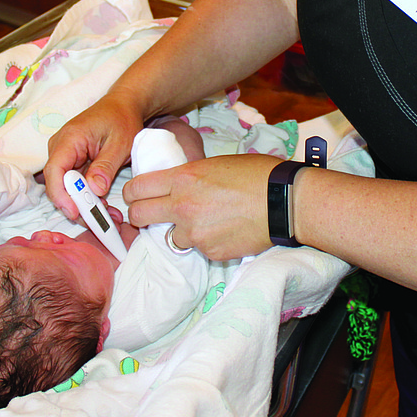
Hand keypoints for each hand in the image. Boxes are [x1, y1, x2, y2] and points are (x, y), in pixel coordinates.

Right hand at [44, 92, 143, 219]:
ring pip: (67, 188)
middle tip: (99, 222)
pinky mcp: (73, 163)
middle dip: (77, 206)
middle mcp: (61, 148)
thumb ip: (105, 166)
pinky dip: (89, 197)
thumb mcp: (120, 143)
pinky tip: (106, 207)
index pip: (54, 171)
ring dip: (85, 205)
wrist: (123, 106)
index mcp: (69, 139)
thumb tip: (94, 189)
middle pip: (58, 184)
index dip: (61, 195)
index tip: (75, 212)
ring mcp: (65, 156)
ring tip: (109, 216)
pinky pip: (76, 185)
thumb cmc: (121, 119)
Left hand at [123, 153, 280, 259]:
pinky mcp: (210, 252)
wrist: (285, 201)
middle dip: (139, 216)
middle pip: (138, 216)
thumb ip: (190, 177)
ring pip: (171, 237)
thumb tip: (176, 185)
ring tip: (206, 222)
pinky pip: (199, 249)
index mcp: (183, 178)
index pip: (136, 188)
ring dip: (182, 231)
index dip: (131, 193)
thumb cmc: (256, 175)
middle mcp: (183, 206)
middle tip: (149, 215)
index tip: (135, 196)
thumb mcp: (216, 164)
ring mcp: (195, 232)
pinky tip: (225, 231)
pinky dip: (207, 242)